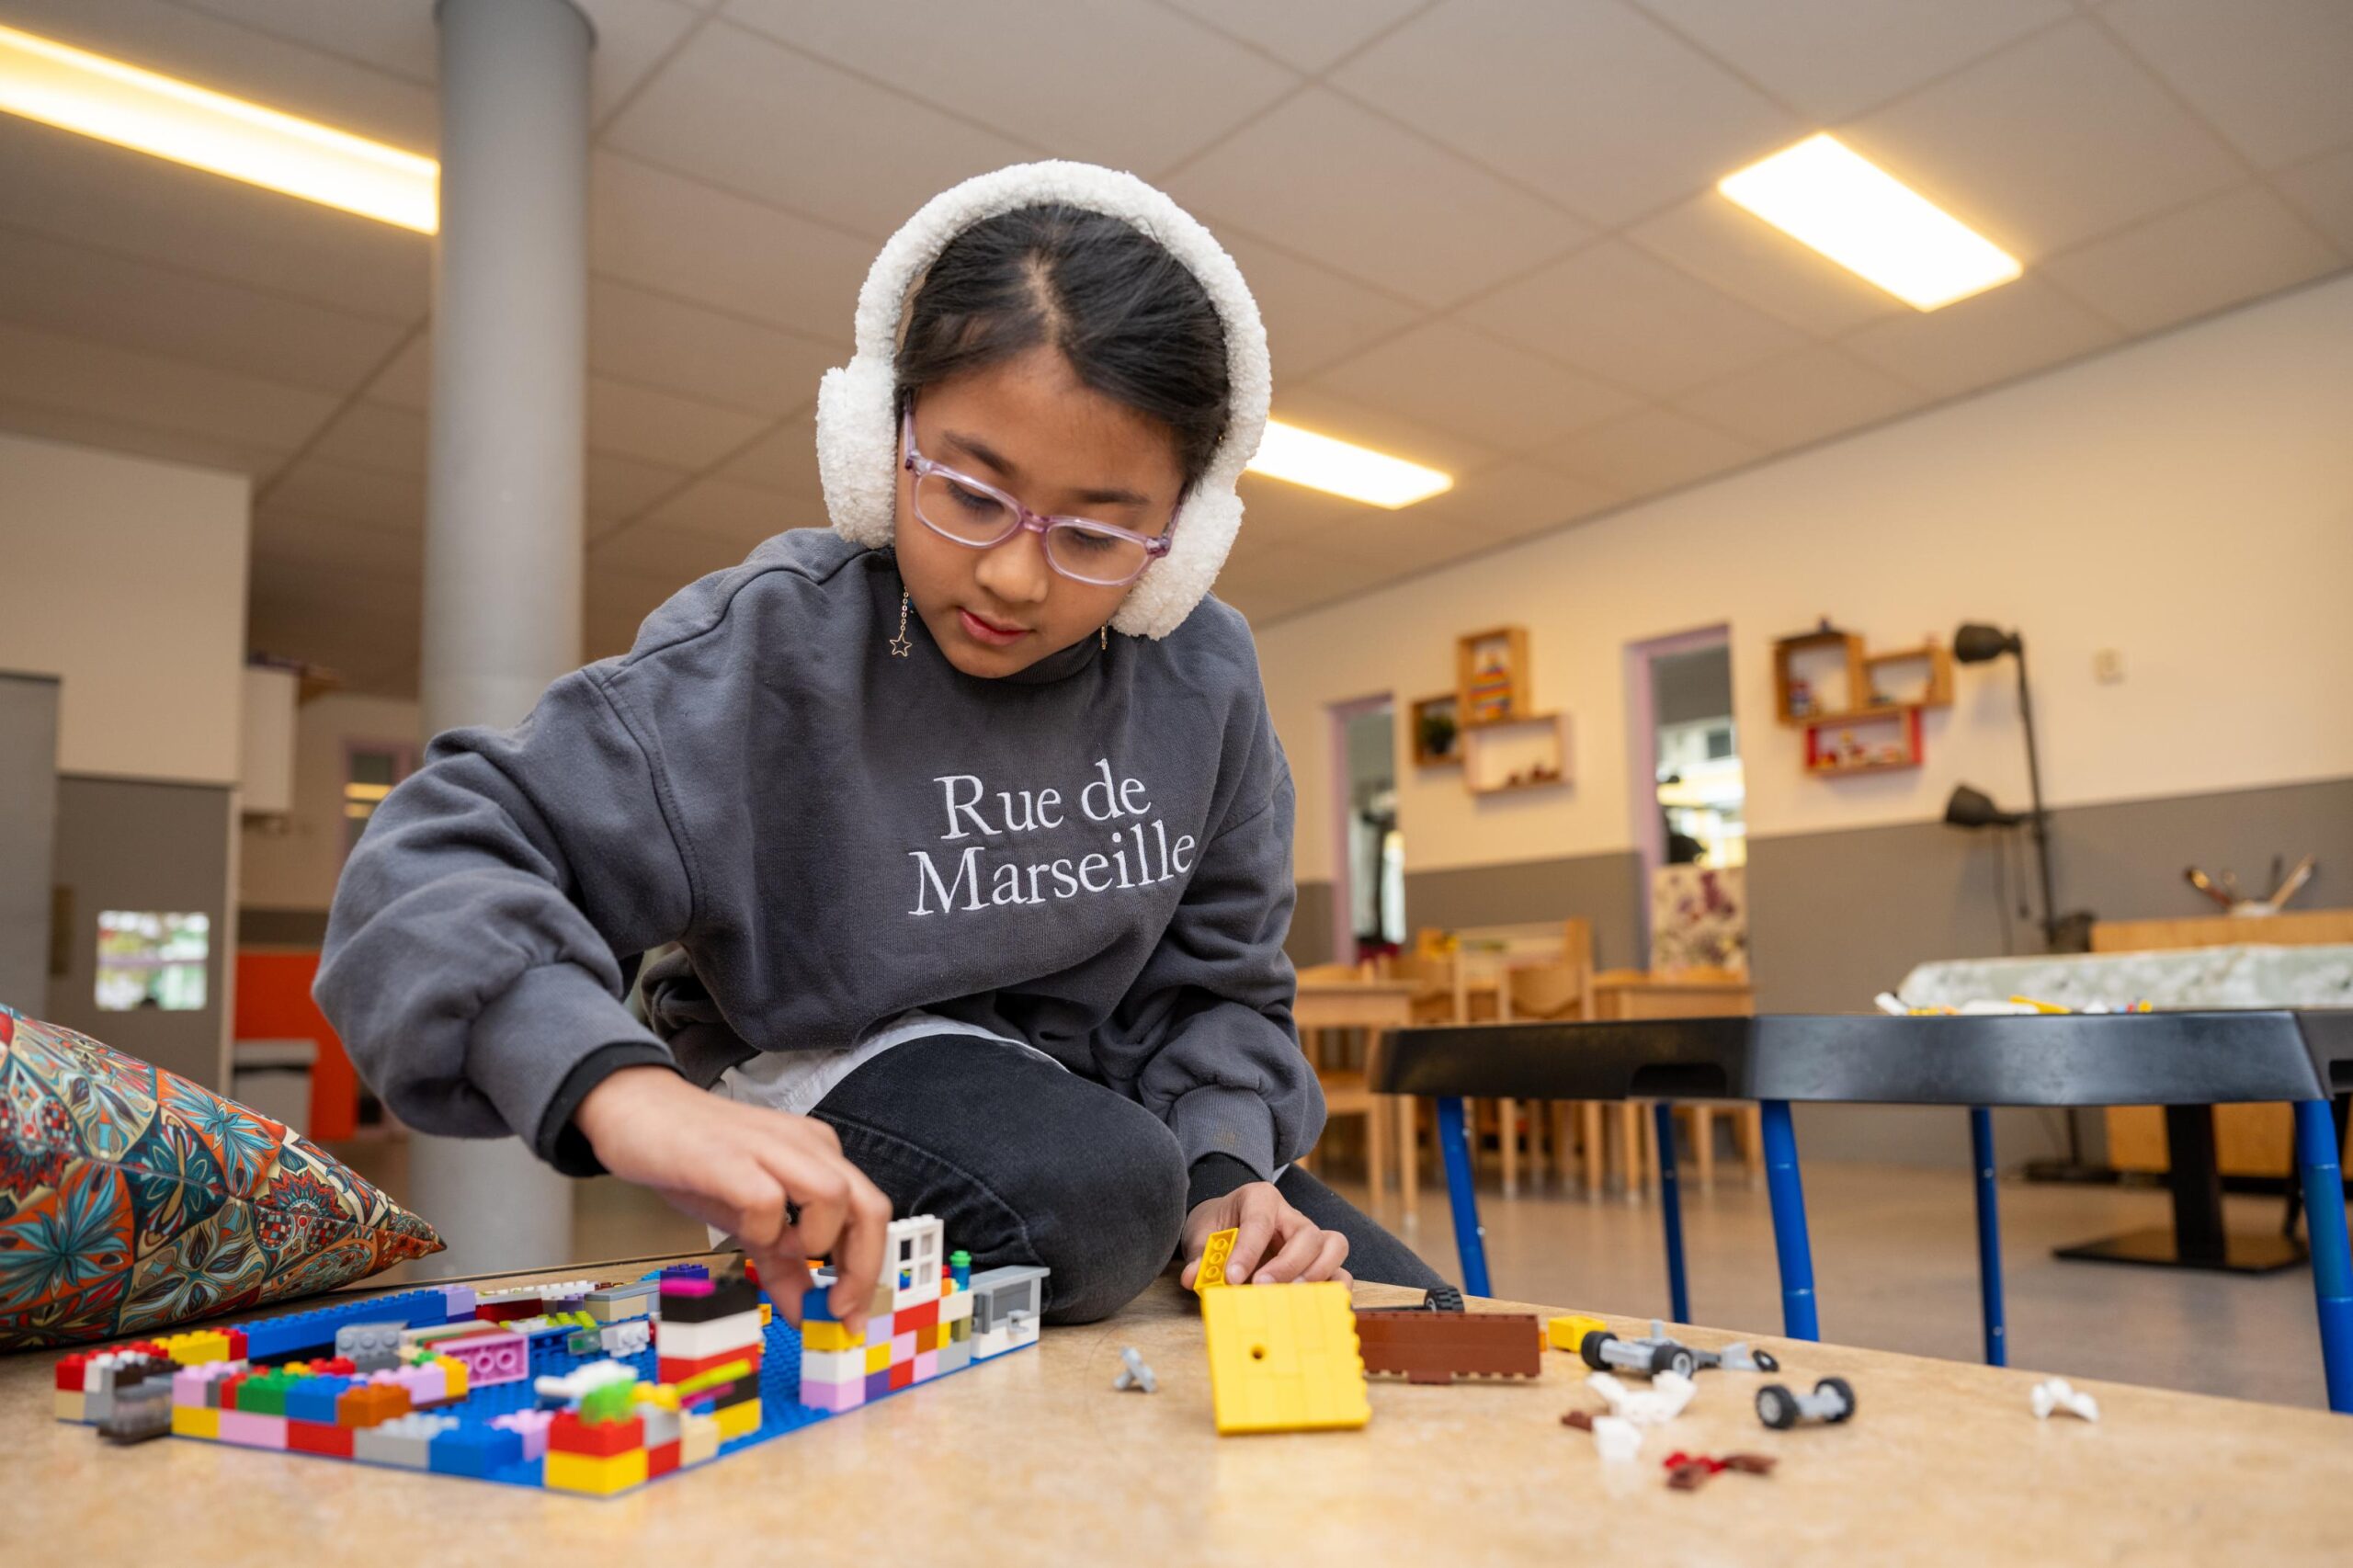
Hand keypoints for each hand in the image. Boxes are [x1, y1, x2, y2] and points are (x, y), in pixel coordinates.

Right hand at [575, 1066, 891, 1326]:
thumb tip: (806, 1314)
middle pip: (869, 1207)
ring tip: (777, 1250)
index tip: (850, 1317)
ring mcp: (770, 1148)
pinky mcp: (729, 1158)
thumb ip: (782, 1263)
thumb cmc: (697, 1161)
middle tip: (836, 1310)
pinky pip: (769, 1201)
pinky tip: (743, 1232)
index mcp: (819, 1157)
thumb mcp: (748, 1219)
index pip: (871, 1213)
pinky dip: (764, 1230)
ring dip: (815, 1241)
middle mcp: (806, 1146)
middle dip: (861, 1269)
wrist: (637, 1110)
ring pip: (834, 1197)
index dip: (868, 1269)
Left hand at [1178, 1180, 1350, 1288]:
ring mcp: (1310, 1237)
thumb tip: (1193, 1277)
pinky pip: (1341, 1271)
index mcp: (1260, 1198)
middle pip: (1306, 1234)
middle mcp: (1291, 1215)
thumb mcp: (1201, 1235)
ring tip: (1292, 1297)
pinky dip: (1333, 1290)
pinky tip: (1314, 1307)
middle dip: (1286, 1266)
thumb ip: (1199, 1256)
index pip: (1260, 1221)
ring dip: (1317, 1275)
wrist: (1227, 1224)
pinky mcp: (1319, 1260)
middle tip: (1262, 1288)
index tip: (1231, 1278)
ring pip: (1334, 1246)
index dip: (1247, 1251)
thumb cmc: (1218, 1226)